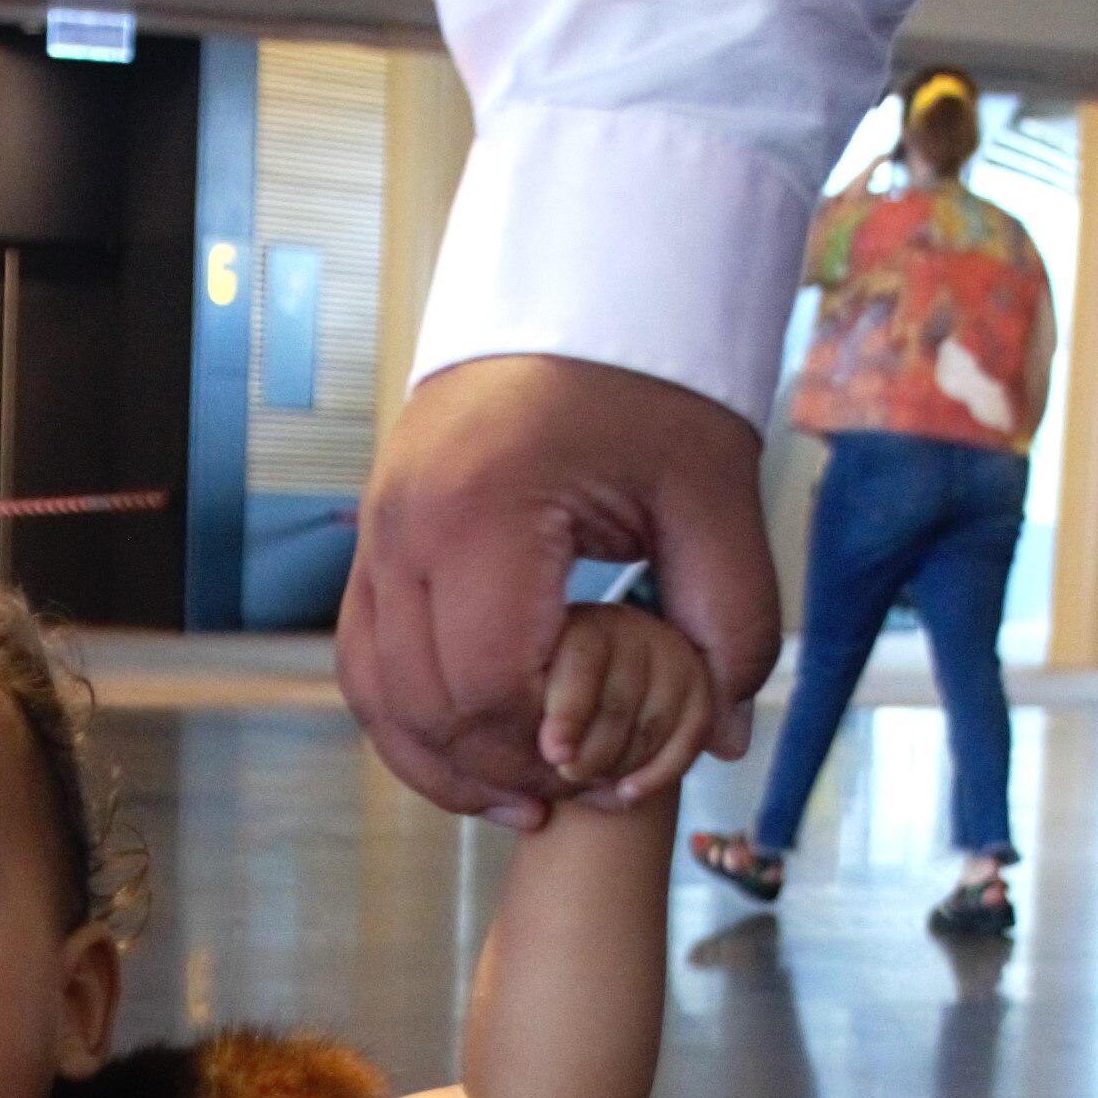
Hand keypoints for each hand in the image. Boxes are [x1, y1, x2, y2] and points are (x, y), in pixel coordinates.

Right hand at [344, 357, 777, 824]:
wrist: (576, 295)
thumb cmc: (646, 386)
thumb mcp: (711, 495)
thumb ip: (730, 620)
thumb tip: (721, 735)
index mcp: (484, 510)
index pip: (489, 684)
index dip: (547, 750)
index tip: (612, 772)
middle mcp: (407, 528)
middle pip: (427, 705)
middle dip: (504, 770)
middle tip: (585, 794)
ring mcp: (377, 536)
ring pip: (379, 696)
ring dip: (445, 763)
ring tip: (526, 801)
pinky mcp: (375, 544)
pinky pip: (367, 662)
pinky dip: (412, 722)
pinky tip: (475, 756)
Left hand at [536, 601, 722, 810]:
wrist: (584, 706)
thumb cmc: (537, 706)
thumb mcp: (515, 705)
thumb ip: (510, 734)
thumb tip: (528, 797)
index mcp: (582, 624)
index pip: (584, 661)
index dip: (569, 712)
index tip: (553, 755)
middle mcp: (633, 628)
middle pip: (621, 703)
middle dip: (591, 755)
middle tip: (565, 776)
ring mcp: (673, 655)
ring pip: (655, 725)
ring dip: (619, 769)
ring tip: (586, 785)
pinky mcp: (703, 687)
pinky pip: (692, 737)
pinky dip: (659, 774)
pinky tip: (626, 794)